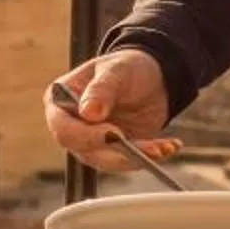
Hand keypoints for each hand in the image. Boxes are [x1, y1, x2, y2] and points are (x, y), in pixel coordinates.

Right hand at [45, 50, 178, 172]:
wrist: (150, 77)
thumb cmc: (126, 67)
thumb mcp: (116, 70)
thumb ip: (101, 90)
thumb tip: (88, 113)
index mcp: (60, 103)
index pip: (63, 129)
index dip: (86, 136)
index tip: (113, 133)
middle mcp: (72, 127)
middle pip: (85, 151)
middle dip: (118, 152)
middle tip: (148, 148)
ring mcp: (92, 142)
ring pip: (110, 161)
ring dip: (138, 157)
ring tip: (163, 148)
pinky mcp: (114, 152)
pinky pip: (130, 161)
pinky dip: (150, 156)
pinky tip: (169, 146)